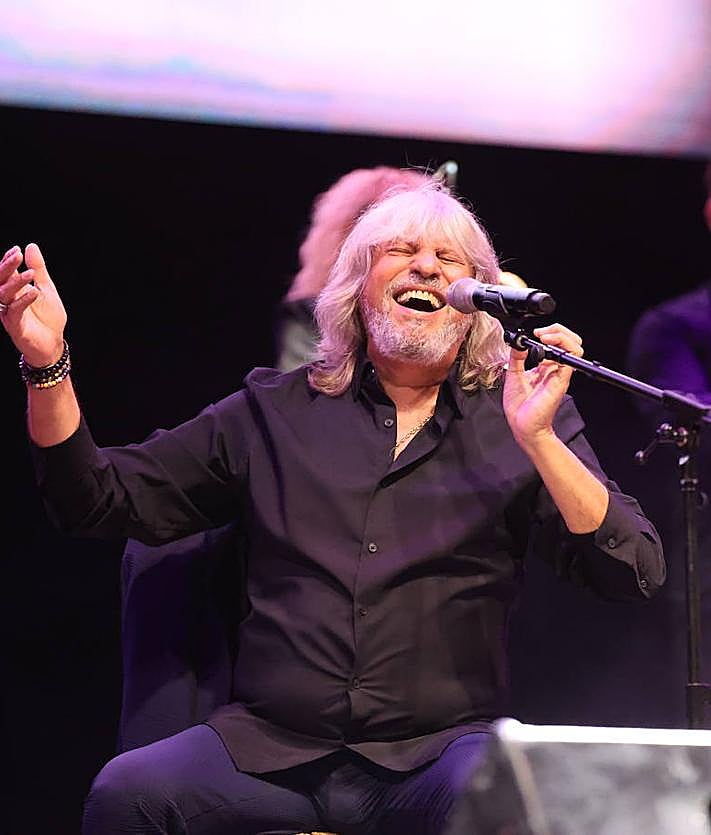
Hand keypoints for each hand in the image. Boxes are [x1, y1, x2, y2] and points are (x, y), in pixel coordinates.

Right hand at [0, 243, 66, 365]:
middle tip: (17, 255)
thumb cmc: (48, 317)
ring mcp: (10, 313)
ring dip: (16, 283)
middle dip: (7, 267)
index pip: (6, 272)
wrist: (53, 343)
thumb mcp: (46, 289)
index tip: (17, 250)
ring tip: (30, 273)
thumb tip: (30, 246)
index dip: (8, 261)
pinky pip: (15, 312)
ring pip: (5, 295)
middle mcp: (8, 300)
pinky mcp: (15, 326)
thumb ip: (38, 270)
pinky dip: (23, 301)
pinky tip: (33, 292)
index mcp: (14, 290)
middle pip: (1, 280)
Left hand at [502, 323, 583, 449]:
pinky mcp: (561, 379)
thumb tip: (518, 342)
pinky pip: (570, 358)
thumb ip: (516, 357)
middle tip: (541, 333)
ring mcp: (560, 373)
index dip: (548, 333)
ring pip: (574, 347)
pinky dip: (562, 347)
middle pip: (570, 342)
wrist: (522, 424)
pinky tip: (546, 346)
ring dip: (561, 336)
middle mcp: (555, 368)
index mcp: (544, 367)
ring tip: (545, 337)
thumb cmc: (519, 406)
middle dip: (558, 330)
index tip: (534, 334)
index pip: (556, 344)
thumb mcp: (513, 374)